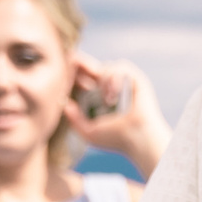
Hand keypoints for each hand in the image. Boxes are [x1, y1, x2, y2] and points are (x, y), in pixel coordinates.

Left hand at [66, 55, 169, 177]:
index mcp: (101, 99)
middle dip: (83, 65)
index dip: (75, 74)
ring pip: (106, 67)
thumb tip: (64, 103)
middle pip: (94, 68)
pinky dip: (114, 78)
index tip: (67, 74)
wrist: (137, 139)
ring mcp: (125, 83)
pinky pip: (120, 66)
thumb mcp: (89, 132)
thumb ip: (74, 119)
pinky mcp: (136, 79)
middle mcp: (113, 89)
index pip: (86, 80)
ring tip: (109, 101)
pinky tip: (114, 95)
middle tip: (73, 61)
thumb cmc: (116, 140)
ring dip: (104, 81)